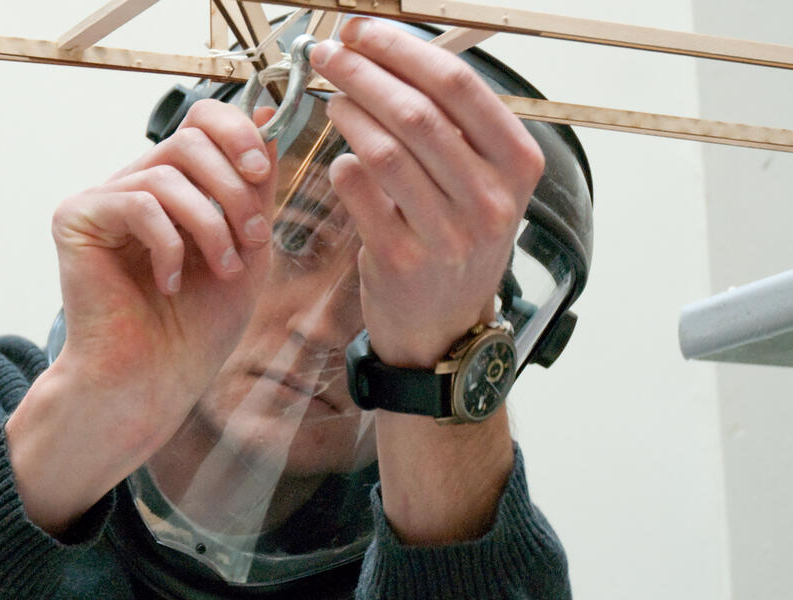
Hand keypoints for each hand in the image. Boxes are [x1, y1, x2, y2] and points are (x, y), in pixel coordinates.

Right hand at [6, 100, 277, 533]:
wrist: (152, 384)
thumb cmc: (195, 329)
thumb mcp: (246, 246)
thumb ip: (254, 185)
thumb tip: (267, 116)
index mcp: (171, 189)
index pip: (199, 122)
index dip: (235, 132)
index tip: (263, 171)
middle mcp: (132, 186)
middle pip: (188, 139)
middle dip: (234, 188)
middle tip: (255, 237)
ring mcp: (101, 201)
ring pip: (167, 172)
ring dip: (210, 224)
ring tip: (223, 270)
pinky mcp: (76, 219)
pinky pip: (137, 203)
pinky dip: (168, 244)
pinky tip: (169, 282)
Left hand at [310, 19, 544, 367]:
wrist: (445, 327)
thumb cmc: (456, 239)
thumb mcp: (480, 182)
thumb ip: (451, 125)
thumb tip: (393, 54)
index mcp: (516, 163)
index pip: (458, 85)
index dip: (402, 50)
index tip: (363, 32)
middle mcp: (489, 198)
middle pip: (416, 111)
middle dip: (363, 72)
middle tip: (329, 55)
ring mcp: (448, 233)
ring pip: (384, 150)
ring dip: (348, 112)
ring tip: (332, 97)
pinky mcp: (403, 260)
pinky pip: (359, 193)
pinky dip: (343, 165)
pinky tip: (340, 157)